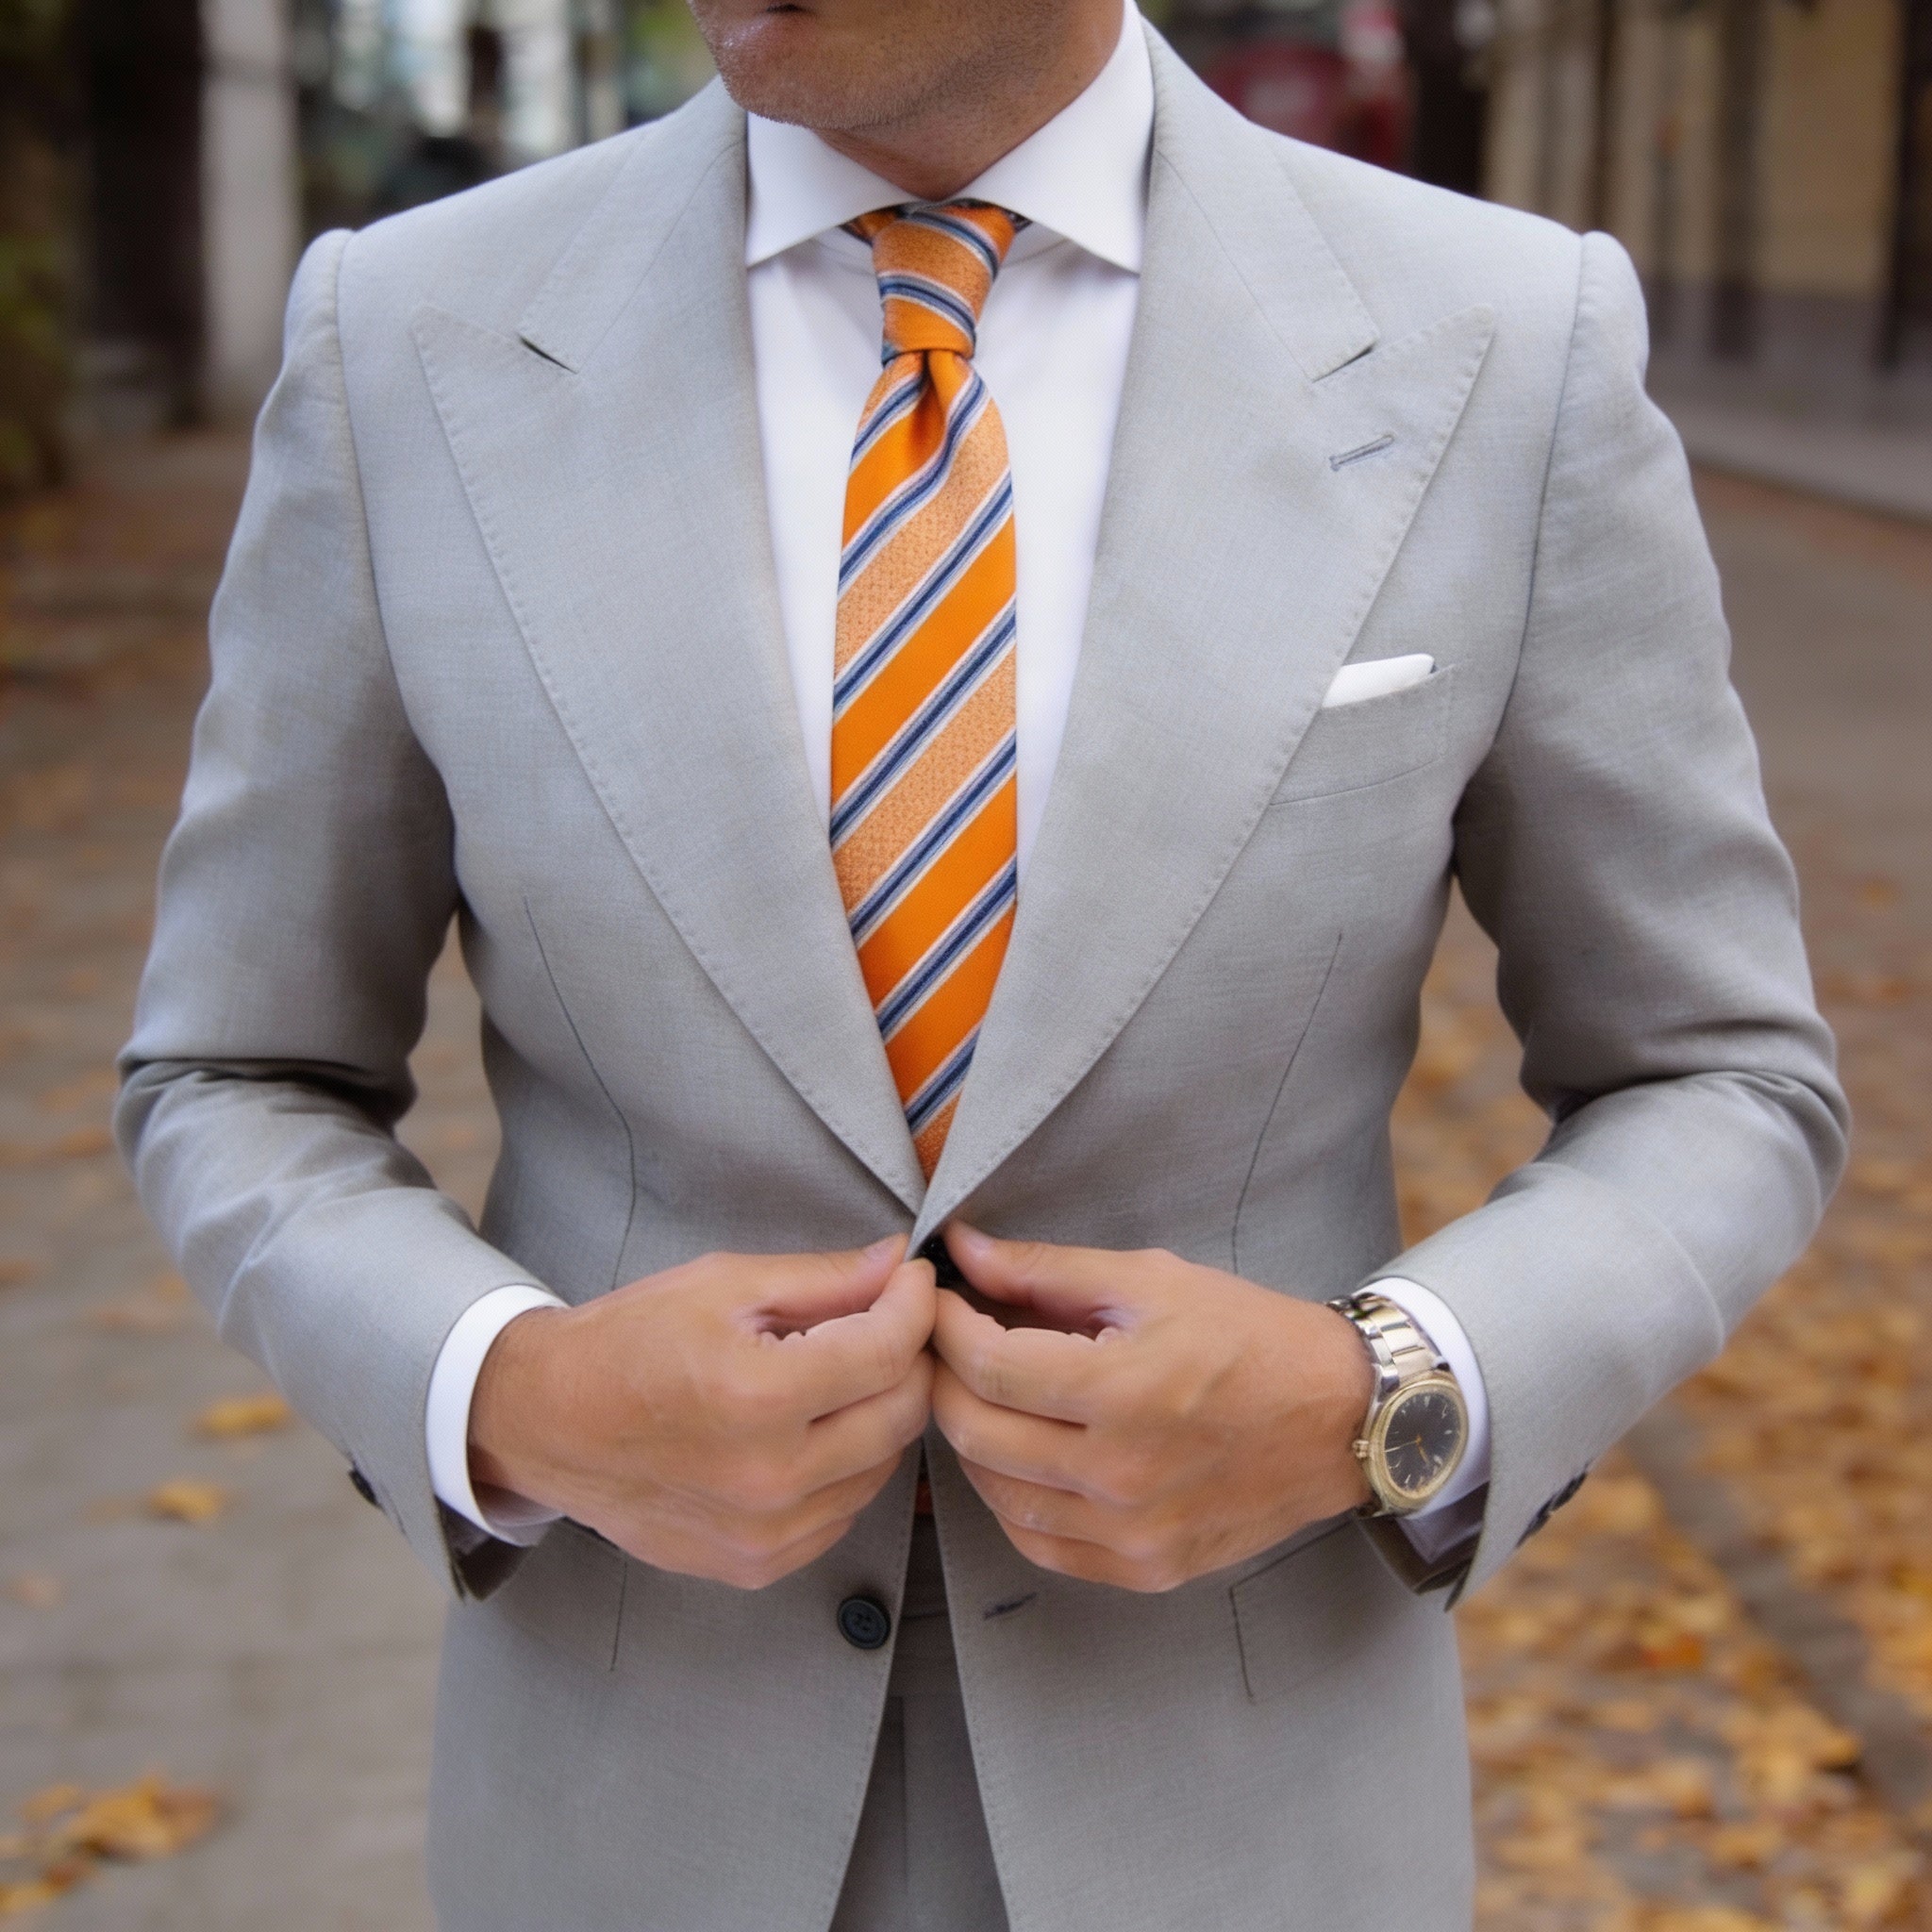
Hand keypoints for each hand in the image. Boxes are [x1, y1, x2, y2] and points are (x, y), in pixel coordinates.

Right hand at [469, 1238, 934, 1587]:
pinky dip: (847, 1466)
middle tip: (886, 1322)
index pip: (888, 1351)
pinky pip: (843, 1511)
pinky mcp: (757, 1564)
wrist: (549, 1422)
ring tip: (842, 1374)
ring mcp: (765, 1533)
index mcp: (758, 1397)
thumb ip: (824, 1278)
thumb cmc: (629, 1342)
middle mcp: (769, 1477)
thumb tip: (898, 1263)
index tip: (912, 1281)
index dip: (915, 1305)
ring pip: (883, 1467)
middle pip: (901, 1414)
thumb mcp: (724, 1285)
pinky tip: (811, 1429)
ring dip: (880, 1413)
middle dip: (909, 1357)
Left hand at [930, 1226, 1372, 1591]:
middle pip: (976, 1432)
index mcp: (1122, 1390)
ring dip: (973, 1439)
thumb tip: (963, 1250)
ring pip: (996, 1495)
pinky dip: (1012, 1499)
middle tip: (947, 1344)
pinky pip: (1040, 1543)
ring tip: (985, 1394)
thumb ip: (1046, 1270)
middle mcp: (1121, 1474)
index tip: (939, 1300)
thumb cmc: (1252, 1336)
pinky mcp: (1145, 1569)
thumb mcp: (1152, 1280)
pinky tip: (1023, 1456)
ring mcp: (1132, 1534)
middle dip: (944, 1379)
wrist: (1343, 1418)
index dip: (945, 1326)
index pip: (986, 1365)